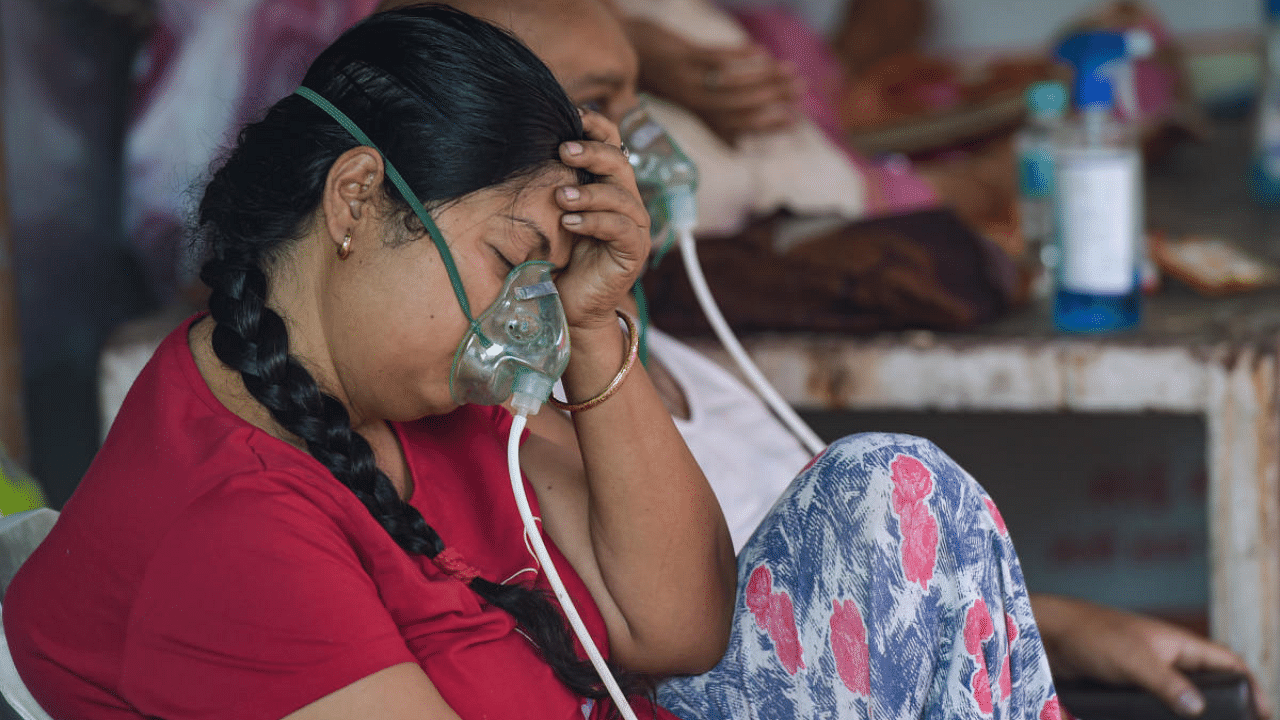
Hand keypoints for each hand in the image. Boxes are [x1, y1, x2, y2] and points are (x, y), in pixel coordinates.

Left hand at [553, 108, 650, 332]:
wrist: (570, 306)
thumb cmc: (557, 258)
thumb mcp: (550, 214)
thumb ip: (551, 183)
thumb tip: (525, 146)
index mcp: (607, 185)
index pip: (611, 144)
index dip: (597, 126)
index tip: (571, 115)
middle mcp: (625, 201)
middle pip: (619, 162)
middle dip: (591, 152)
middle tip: (563, 150)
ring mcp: (633, 226)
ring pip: (621, 196)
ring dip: (589, 192)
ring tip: (560, 197)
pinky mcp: (634, 251)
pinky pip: (620, 228)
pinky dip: (594, 222)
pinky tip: (569, 223)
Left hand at [625, 18, 800, 144]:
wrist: (627, 52)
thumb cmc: (660, 76)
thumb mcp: (684, 103)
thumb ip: (711, 121)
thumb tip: (738, 144)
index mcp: (696, 114)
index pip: (737, 126)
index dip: (765, 125)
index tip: (793, 120)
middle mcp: (693, 100)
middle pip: (740, 104)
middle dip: (774, 97)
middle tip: (801, 89)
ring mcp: (688, 77)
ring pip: (733, 82)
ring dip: (765, 76)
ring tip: (790, 70)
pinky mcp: (684, 54)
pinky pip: (719, 57)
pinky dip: (743, 55)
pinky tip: (762, 52)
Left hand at [1031, 593, 1271, 718]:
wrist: (1046, 635)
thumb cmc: (1091, 636)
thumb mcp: (1133, 660)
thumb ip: (1165, 683)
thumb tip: (1199, 709)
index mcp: (1178, 643)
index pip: (1228, 663)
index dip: (1251, 686)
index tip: (1263, 714)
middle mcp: (1166, 657)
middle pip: (1209, 684)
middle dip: (1226, 706)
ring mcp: (1145, 672)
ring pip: (1181, 697)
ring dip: (1192, 715)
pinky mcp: (1125, 685)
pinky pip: (1154, 704)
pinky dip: (1164, 716)